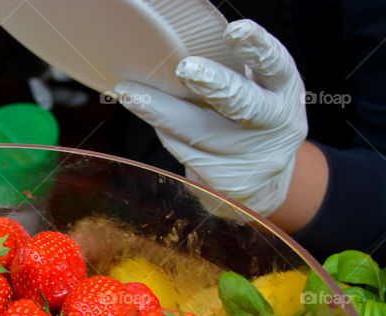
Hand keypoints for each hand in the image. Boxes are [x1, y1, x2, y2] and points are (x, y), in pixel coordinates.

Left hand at [114, 19, 307, 215]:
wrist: (262, 183)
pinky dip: (165, 132)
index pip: (276, 65)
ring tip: (131, 93)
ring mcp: (253, 158)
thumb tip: (181, 45)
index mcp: (285, 91)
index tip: (234, 31)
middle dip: (215, 85)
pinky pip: (185, 153)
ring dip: (160, 111)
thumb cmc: (250, 121)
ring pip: (200, 132)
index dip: (257, 47)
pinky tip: (148, 115)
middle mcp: (276, 125)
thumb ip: (235, 73)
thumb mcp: (256, 91)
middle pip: (244, 104)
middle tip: (186, 68)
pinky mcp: (228, 183)